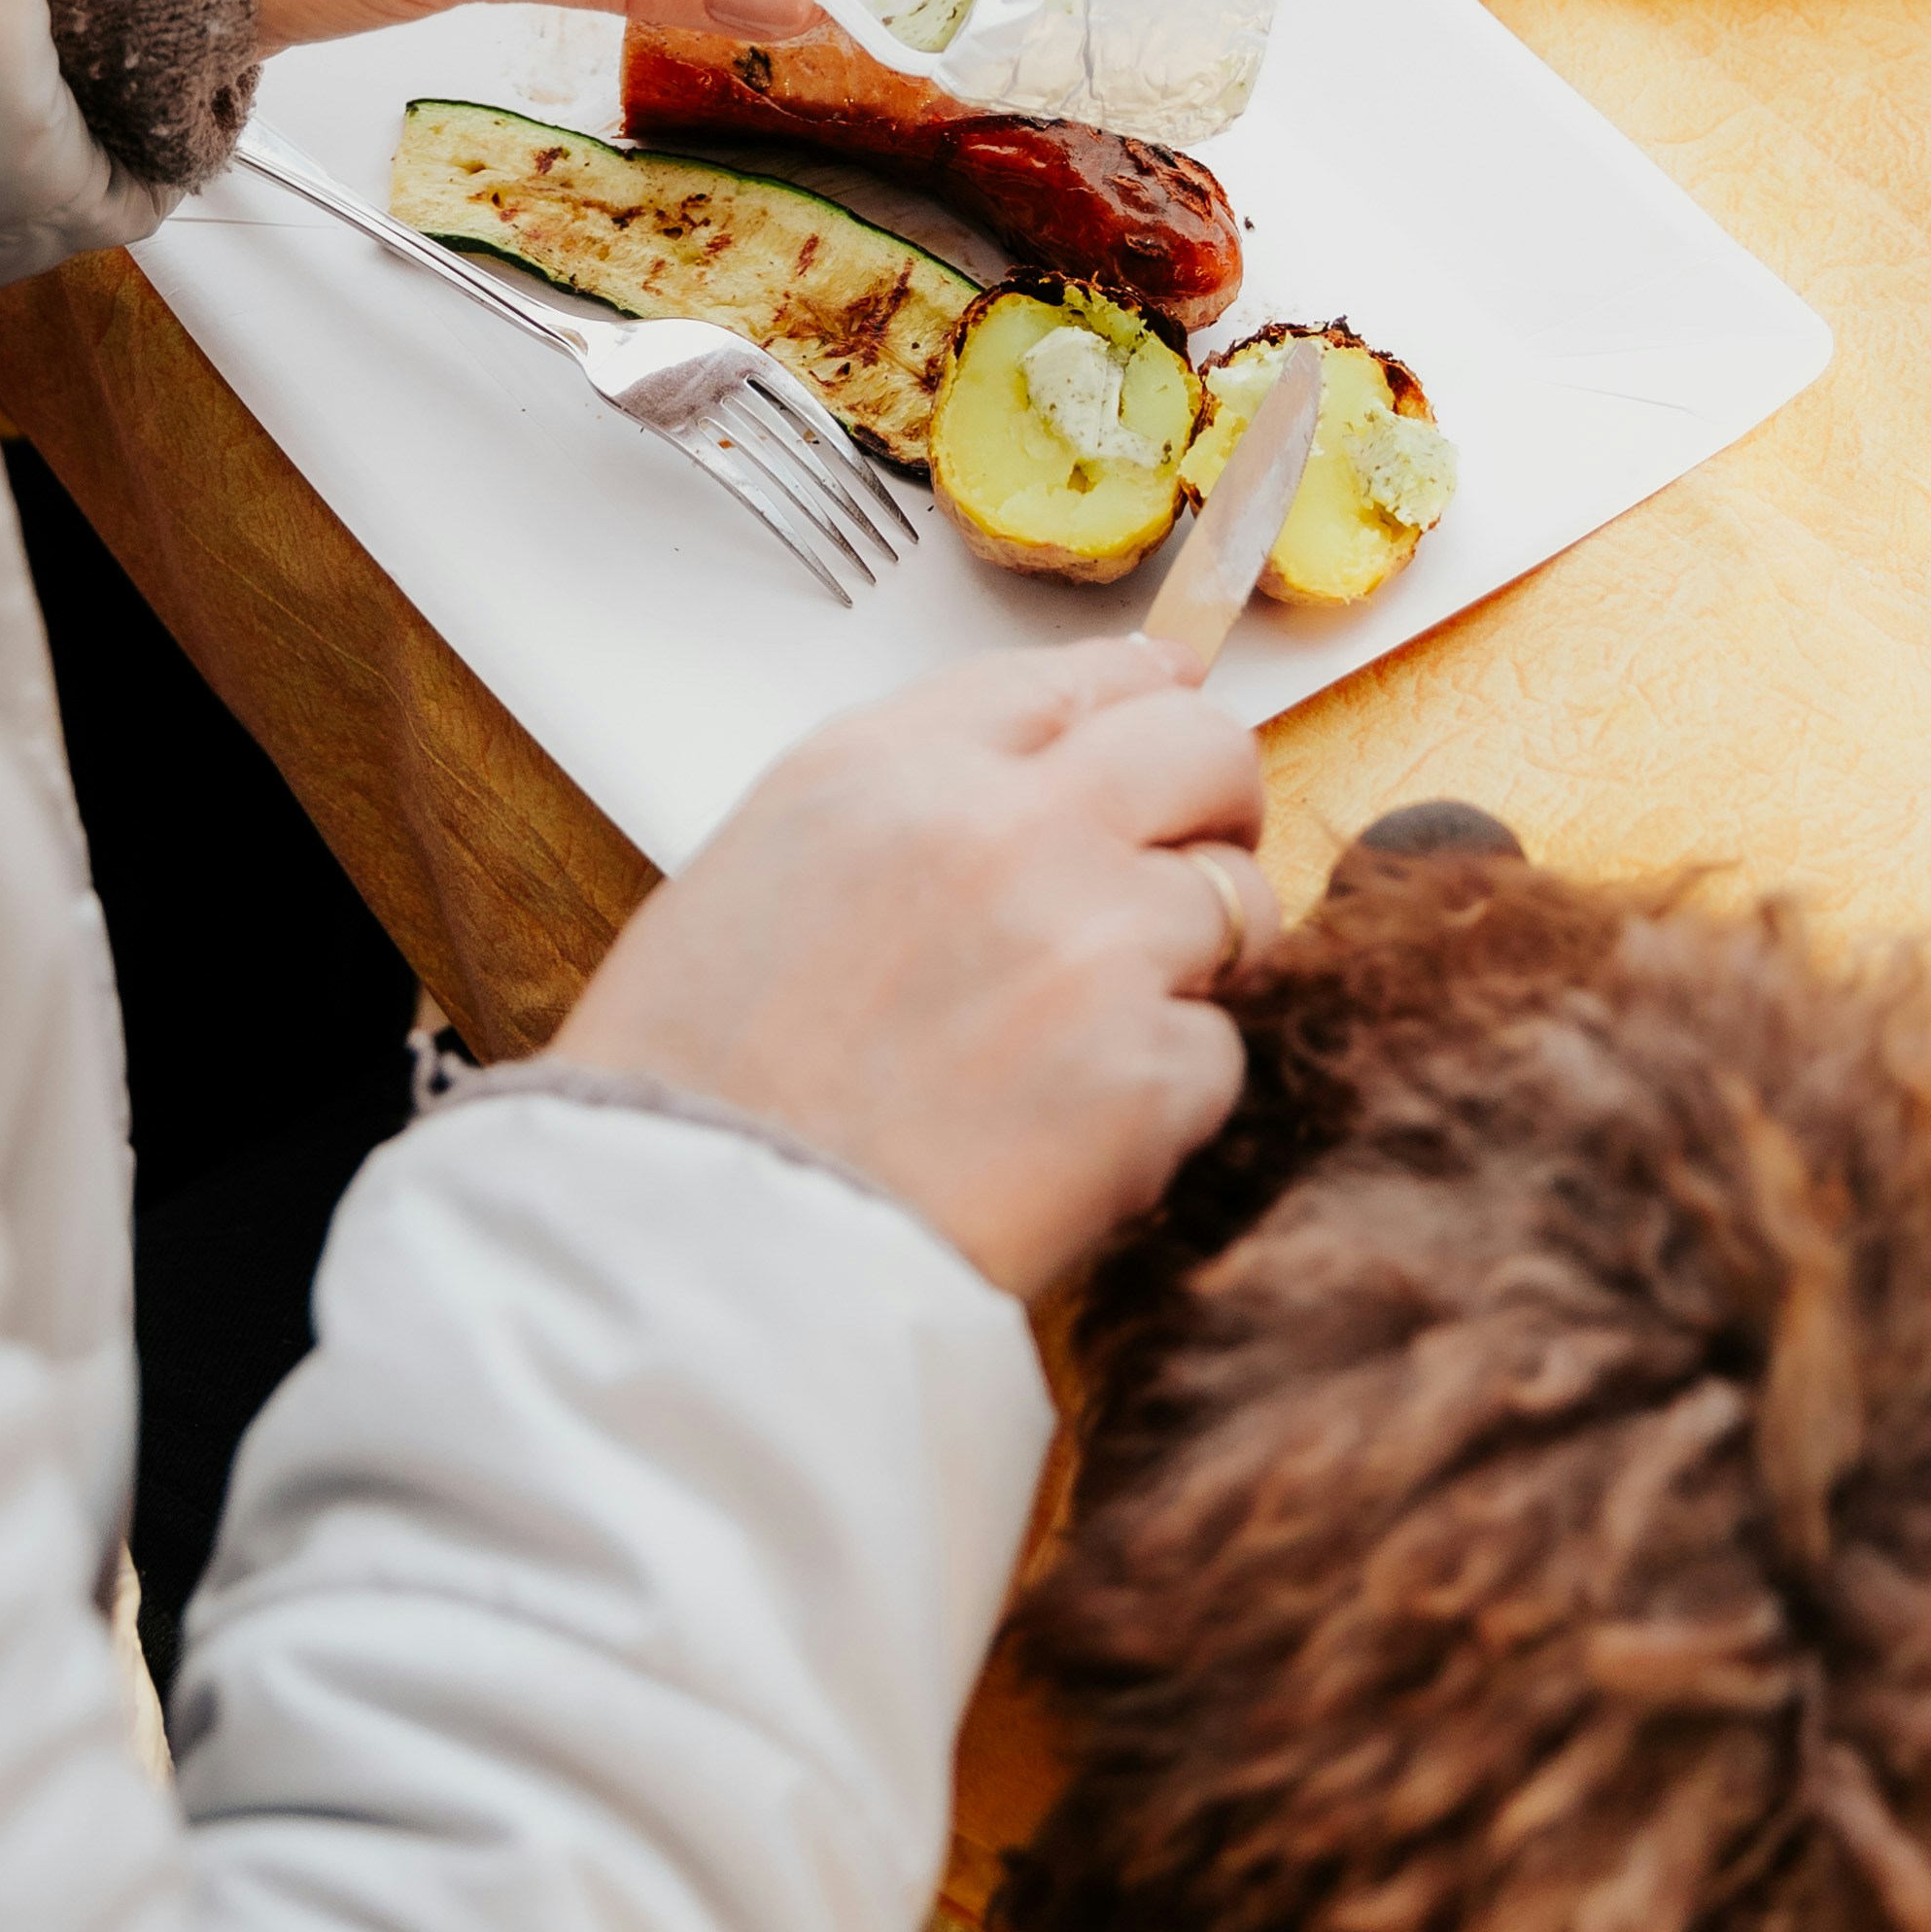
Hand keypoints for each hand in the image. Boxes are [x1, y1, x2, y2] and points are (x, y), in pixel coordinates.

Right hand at [557, 647, 1271, 1297]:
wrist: (694, 1253)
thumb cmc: (694, 1088)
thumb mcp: (761, 872)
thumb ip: (908, 803)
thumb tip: (1048, 765)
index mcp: (887, 770)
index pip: (1072, 678)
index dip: (1135, 701)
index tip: (1162, 718)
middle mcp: (1005, 827)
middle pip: (1201, 749)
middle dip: (1215, 804)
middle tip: (1182, 874)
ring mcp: (1089, 943)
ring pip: (1236, 904)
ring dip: (1185, 969)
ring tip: (1077, 1045)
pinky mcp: (1145, 1072)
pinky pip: (1215, 1055)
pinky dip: (1161, 1101)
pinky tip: (1059, 1141)